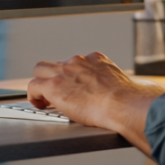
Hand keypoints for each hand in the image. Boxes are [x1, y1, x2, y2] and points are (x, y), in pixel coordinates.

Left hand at [27, 52, 164, 153]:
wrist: (124, 104)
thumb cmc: (128, 101)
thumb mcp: (123, 85)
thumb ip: (117, 86)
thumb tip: (131, 97)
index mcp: (97, 60)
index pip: (77, 62)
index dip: (72, 76)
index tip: (74, 86)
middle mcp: (79, 61)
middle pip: (56, 62)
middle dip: (53, 75)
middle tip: (55, 91)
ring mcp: (65, 71)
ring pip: (41, 69)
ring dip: (41, 82)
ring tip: (43, 98)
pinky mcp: (54, 85)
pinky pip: (33, 86)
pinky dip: (33, 95)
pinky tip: (39, 104)